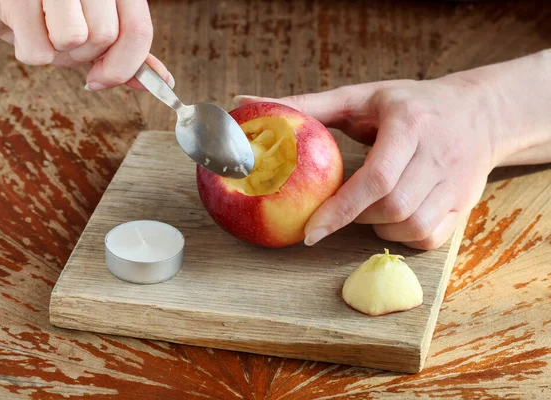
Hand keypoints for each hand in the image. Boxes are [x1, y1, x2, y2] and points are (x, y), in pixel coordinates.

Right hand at [0, 0, 172, 90]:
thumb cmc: (43, 13)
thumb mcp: (92, 33)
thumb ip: (128, 54)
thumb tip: (162, 80)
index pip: (138, 29)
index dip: (125, 65)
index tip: (103, 79)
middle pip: (105, 37)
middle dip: (83, 54)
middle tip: (61, 39)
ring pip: (74, 39)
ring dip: (56, 51)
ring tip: (42, 30)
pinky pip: (37, 50)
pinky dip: (28, 51)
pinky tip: (18, 28)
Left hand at [234, 77, 501, 249]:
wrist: (478, 113)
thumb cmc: (410, 104)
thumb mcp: (362, 96)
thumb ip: (309, 105)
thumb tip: (245, 103)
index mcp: (410, 124)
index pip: (377, 178)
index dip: (341, 209)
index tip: (310, 232)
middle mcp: (438, 155)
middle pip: (393, 207)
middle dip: (357, 217)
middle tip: (340, 209)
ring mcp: (456, 184)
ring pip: (412, 227)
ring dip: (378, 227)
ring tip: (368, 208)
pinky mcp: (464, 204)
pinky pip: (430, 238)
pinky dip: (404, 237)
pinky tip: (393, 217)